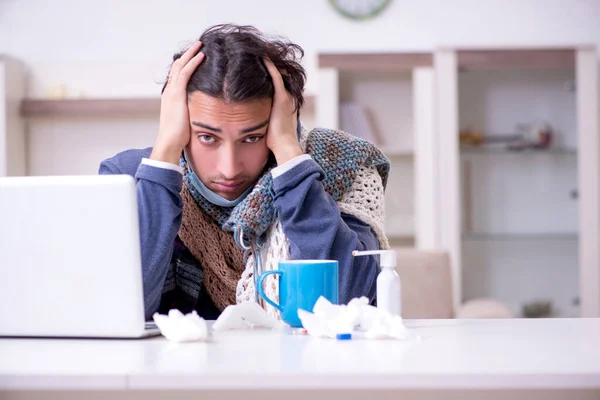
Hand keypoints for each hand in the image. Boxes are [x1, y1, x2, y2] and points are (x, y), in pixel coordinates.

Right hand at [151, 41, 204, 164]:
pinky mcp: (177, 94)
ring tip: (201, 45)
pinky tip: (202, 56)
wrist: (170, 142)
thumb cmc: (179, 137)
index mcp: (170, 97)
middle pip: (177, 67)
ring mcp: (172, 91)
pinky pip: (185, 72)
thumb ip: (193, 114)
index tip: (195, 58)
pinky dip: (193, 62)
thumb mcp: (186, 121)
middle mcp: (169, 91)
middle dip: (187, 55)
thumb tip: (205, 116)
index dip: (185, 65)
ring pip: (181, 66)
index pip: (177, 76)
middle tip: (198, 46)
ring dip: (191, 54)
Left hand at [263, 59, 302, 165]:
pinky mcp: (281, 97)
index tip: (259, 64)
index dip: (270, 72)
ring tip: (261, 50)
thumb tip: (247, 119)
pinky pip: (275, 76)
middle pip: (279, 74)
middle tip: (261, 51)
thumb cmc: (274, 140)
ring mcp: (285, 96)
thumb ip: (260, 117)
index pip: (278, 82)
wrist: (283, 146)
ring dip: (269, 62)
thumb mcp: (266, 125)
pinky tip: (261, 56)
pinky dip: (269, 66)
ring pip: (278, 72)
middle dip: (270, 64)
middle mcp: (287, 96)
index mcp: (284, 103)